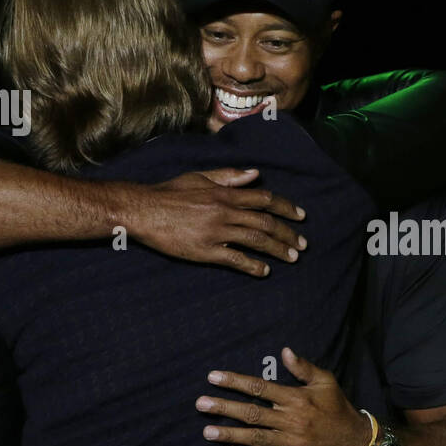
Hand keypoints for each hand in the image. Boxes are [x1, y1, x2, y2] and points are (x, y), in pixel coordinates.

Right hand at [125, 168, 306, 274]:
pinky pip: (235, 259)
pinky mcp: (205, 251)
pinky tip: (264, 271)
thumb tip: (255, 174)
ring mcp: (216, 232)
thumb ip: (229, 177)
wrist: (143, 210)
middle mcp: (225, 212)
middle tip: (302, 244)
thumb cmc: (169, 192)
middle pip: (265, 222)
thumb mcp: (200, 177)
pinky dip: (252, 266)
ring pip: (255, 240)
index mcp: (224, 194)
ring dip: (277, 249)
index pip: (264, 199)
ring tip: (292, 257)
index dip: (286, 207)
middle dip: (287, 233)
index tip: (301, 216)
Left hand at [196, 347, 374, 445]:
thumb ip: (303, 368)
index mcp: (296, 398)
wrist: (355, 443)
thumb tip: (284, 351)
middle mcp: (290, 420)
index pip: (260, 387)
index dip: (235, 382)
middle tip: (200, 403)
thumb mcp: (326, 382)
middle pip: (252, 412)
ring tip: (207, 431)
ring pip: (254, 437)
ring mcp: (290, 442)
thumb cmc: (337, 409)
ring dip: (229, 434)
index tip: (213, 378)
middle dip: (224, 407)